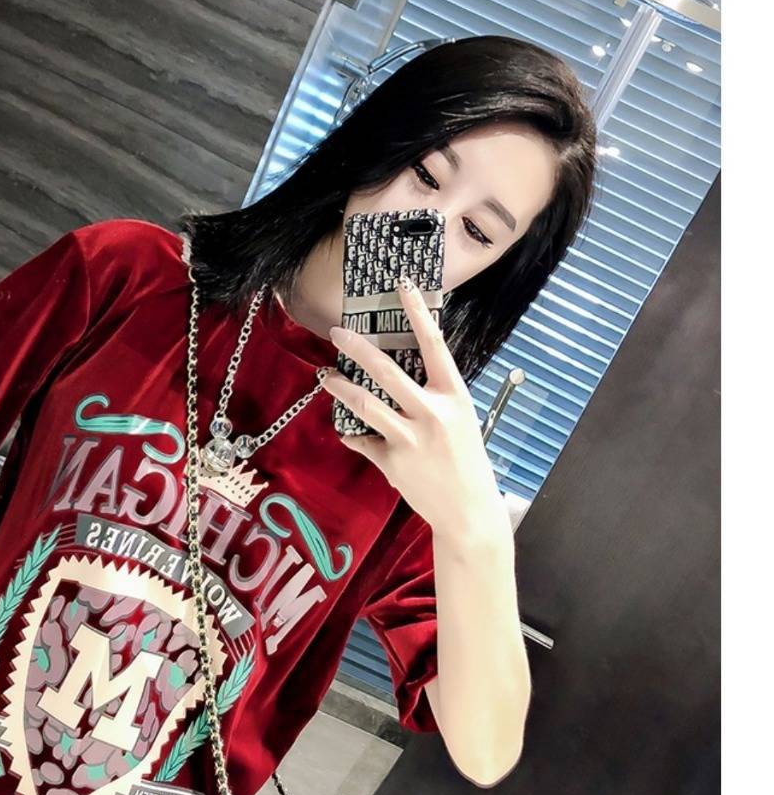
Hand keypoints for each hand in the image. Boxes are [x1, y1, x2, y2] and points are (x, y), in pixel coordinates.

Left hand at [324, 279, 505, 546]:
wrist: (469, 510)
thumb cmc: (465, 459)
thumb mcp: (459, 419)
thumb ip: (431, 397)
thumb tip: (395, 377)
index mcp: (454, 395)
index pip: (434, 343)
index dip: (417, 311)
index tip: (402, 284)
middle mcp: (432, 412)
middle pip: (385, 370)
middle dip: (357, 348)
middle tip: (337, 333)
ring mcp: (410, 437)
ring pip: (364, 404)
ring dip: (339, 387)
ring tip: (325, 376)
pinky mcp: (392, 461)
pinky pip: (362, 440)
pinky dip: (352, 435)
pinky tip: (348, 432)